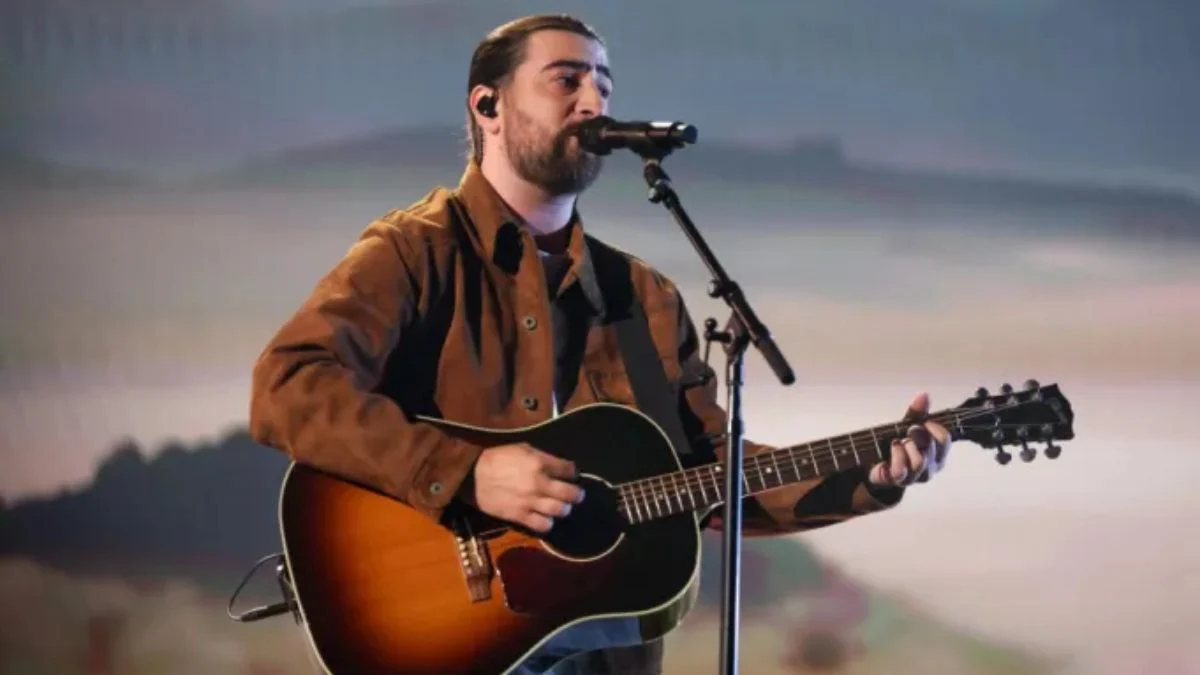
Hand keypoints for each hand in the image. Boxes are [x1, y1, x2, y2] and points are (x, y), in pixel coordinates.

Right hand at [471, 443, 585, 532]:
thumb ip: (542, 457)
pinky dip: (548, 523)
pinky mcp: (520, 516)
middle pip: (570, 493)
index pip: (569, 470)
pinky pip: (543, 525)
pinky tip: (546, 518)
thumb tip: (558, 466)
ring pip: (560, 511)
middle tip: (576, 495)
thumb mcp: (522, 448)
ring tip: (562, 507)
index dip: (572, 472)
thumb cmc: (498, 458)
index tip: (570, 474)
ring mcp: (531, 502)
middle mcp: (539, 483)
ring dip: (564, 509)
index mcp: (540, 463)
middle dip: (577, 494)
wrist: (473, 476)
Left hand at [868, 392, 950, 486]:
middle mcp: (930, 467)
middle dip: (916, 435)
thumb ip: (917, 413)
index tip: (922, 422)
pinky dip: (896, 457)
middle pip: (931, 449)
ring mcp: (915, 477)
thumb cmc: (897, 443)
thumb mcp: (907, 425)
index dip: (933, 427)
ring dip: (906, 447)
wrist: (875, 462)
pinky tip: (893, 448)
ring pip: (919, 463)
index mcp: (937, 453)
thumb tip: (924, 394)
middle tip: (907, 431)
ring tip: (898, 441)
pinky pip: (901, 472)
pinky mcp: (898, 481)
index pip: (944, 439)